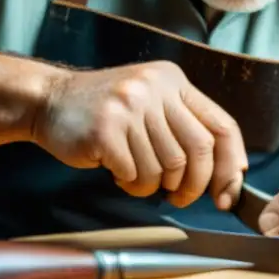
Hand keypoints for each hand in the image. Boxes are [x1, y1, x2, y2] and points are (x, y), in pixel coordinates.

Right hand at [32, 61, 247, 209]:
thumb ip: (182, 125)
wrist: (49, 100)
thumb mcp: (149, 101)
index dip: (229, 163)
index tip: (228, 191)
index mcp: (173, 81)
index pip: (221, 125)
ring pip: (167, 168)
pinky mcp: (107, 129)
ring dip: (154, 185)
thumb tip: (224, 171)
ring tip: (136, 174)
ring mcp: (130, 107)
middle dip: (194, 185)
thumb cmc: (104, 111)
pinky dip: (131, 184)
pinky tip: (117, 171)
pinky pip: (136, 174)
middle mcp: (155, 89)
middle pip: (198, 151)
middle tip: (179, 197)